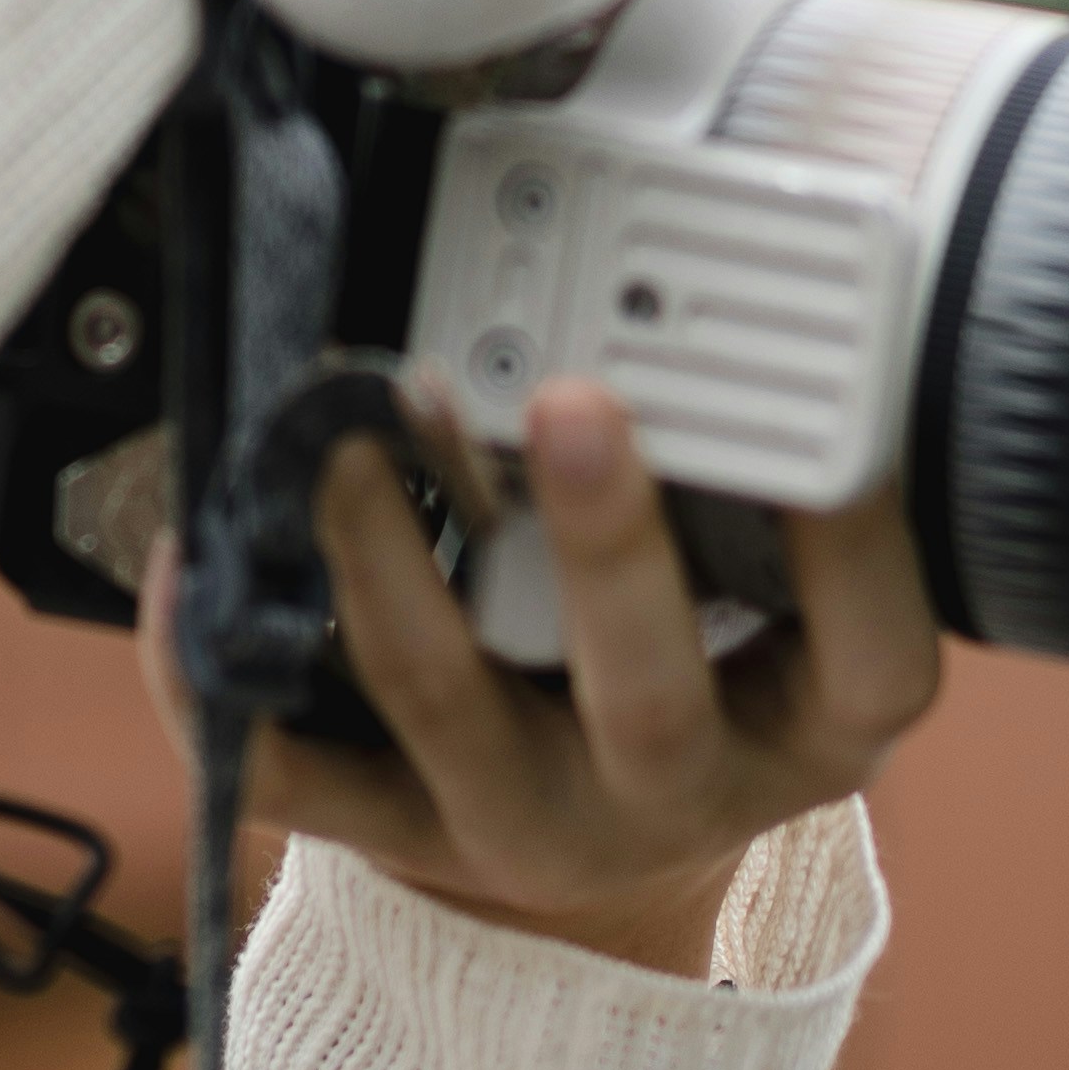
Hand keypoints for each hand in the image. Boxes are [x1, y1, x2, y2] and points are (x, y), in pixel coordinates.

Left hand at [147, 376, 937, 976]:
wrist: (595, 837)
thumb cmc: (702, 663)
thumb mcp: (787, 594)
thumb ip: (775, 460)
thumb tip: (775, 232)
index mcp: (808, 729)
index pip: (870, 662)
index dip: (861, 557)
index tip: (835, 433)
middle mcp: (676, 793)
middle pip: (649, 699)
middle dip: (606, 547)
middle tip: (573, 403)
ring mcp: (527, 823)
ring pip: (446, 708)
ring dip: (387, 557)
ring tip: (347, 432)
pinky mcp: (394, 831)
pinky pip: (287, 772)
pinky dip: (216, 666)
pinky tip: (198, 555)